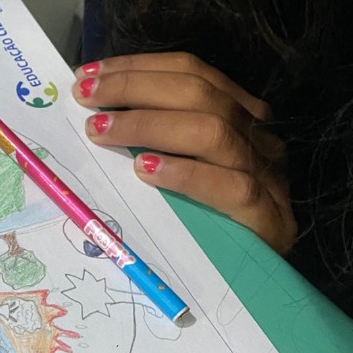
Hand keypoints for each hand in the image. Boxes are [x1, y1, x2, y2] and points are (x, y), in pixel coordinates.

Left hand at [72, 52, 296, 254]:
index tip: (87, 75)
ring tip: (101, 131)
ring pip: (214, 132)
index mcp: (238, 118)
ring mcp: (268, 178)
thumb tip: (93, 113)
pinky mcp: (268, 219)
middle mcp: (257, 139)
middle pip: (200, 94)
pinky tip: (146, 170)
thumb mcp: (177, 174)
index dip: (138, 68)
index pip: (191, 74)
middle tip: (84, 99)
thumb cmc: (206, 227)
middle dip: (135, 88)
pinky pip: (231, 187)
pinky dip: (186, 174)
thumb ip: (152, 141)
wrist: (258, 284)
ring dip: (149, 125)